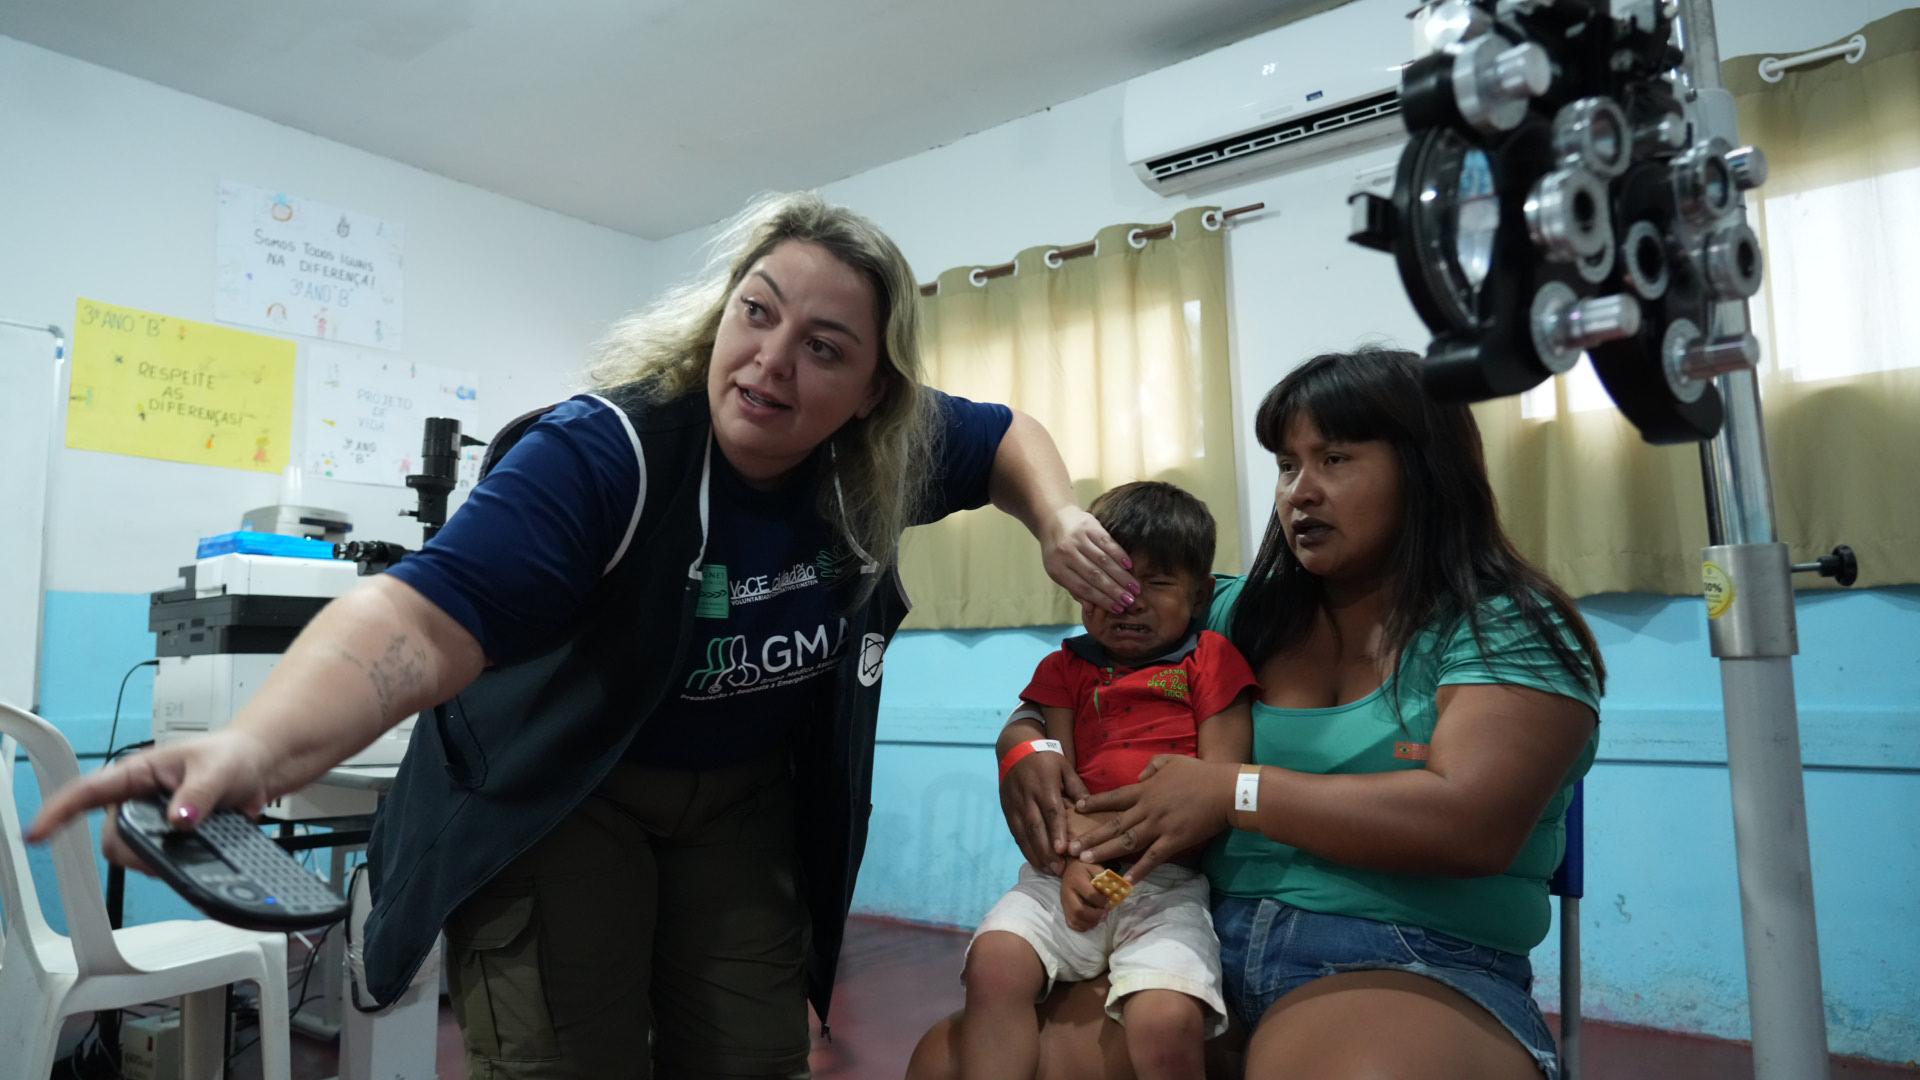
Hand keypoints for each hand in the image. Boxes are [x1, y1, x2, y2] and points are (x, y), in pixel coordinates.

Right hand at [27, 730, 280, 874]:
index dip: (59, 812)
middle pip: (114, 838)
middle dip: (137, 851)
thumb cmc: (230, 757)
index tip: (38, 833)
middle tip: (171, 849)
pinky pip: (156, 861)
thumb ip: (200, 794)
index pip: (89, 791)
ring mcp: (150, 821)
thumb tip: (179, 819)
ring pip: (133, 854)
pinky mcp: (166, 840)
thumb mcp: (219, 769)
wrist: (255, 769)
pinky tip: (195, 855)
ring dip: (158, 859)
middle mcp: (137, 799)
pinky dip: (172, 864)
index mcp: (139, 773)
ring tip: (194, 845)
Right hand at [1000, 745, 1089, 874]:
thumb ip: (1076, 787)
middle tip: (1058, 869)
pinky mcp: (1007, 810)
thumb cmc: (1045, 759)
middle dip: (1046, 850)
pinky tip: (1035, 861)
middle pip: (1036, 827)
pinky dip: (1024, 848)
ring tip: (1048, 870)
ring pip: (1024, 833)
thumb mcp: (1064, 766)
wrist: (1015, 749)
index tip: (1062, 850)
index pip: (1050, 811)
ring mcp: (1014, 804)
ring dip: (1035, 853)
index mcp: (1044, 785)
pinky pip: (1016, 832)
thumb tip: (1089, 807)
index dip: (1056, 831)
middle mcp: (1027, 797)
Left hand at [1041, 507, 1138, 613]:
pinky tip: (1129, 566)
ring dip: (1121, 576)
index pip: (1083, 588)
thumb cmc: (1058, 551)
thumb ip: (1075, 589)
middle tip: (1131, 601)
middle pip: (1095, 576)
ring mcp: (1078, 538)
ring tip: (1134, 587)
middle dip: (1115, 590)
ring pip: (1104, 561)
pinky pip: (1108, 543)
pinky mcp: (1089, 526)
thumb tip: (1091, 610)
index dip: (1102, 599)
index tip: (1118, 608)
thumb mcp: (1059, 571)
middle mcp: (1066, 553)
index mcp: (1057, 569)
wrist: (1053, 519)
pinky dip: (1120, 555)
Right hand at [1060, 860, 1110, 931]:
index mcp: (1076, 879)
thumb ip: (1104, 878)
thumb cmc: (1086, 868)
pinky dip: (1082, 926)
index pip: (1090, 895)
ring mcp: (1064, 902)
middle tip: (1105, 913)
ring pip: (1074, 919)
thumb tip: (1114, 890)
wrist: (1070, 868)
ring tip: (1099, 918)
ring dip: (1090, 922)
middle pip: (1079, 911)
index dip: (1102, 901)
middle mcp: (1067, 892)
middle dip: (1095, 916)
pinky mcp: (1064, 909)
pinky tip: (1091, 921)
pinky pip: (1071, 923)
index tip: (1108, 900)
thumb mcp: (1095, 867)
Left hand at [1069, 755, 1235, 881]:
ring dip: (1104, 852)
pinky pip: (1152, 858)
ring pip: (1126, 842)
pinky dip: (1139, 870)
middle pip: (1113, 824)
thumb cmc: (1199, 774)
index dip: (1094, 804)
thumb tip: (1138, 776)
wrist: (1224, 791)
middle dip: (1091, 836)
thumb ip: (1151, 767)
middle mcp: (1146, 809)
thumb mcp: (1171, 761)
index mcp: (1145, 789)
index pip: (1113, 797)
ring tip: (1085, 862)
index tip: (1075, 809)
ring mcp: (1159, 826)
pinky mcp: (1173, 841)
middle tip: (1070, 848)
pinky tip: (1126, 881)